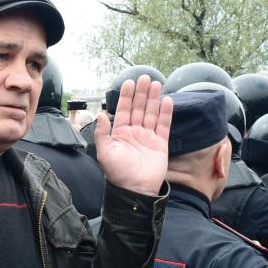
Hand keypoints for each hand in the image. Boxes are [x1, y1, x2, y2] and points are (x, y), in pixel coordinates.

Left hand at [95, 75, 172, 195]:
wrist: (135, 189)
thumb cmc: (118, 173)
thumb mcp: (105, 153)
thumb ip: (102, 133)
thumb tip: (100, 114)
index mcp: (120, 134)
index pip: (124, 111)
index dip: (126, 97)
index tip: (129, 83)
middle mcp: (134, 133)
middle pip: (139, 108)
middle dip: (141, 93)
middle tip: (145, 77)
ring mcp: (148, 137)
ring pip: (151, 114)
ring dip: (153, 99)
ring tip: (156, 84)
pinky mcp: (160, 144)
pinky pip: (164, 125)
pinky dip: (166, 113)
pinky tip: (167, 101)